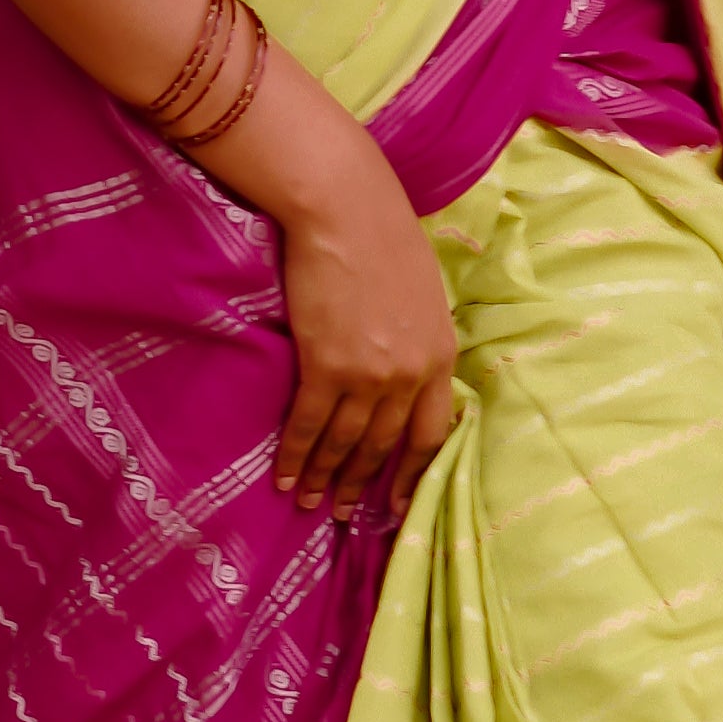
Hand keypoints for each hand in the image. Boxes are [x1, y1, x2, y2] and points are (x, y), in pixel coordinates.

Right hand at [265, 150, 460, 521]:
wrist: (344, 207)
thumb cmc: (381, 236)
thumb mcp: (421, 293)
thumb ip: (416, 338)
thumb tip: (400, 370)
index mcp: (439, 354)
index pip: (430, 434)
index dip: (411, 474)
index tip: (395, 505)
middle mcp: (410, 374)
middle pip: (384, 446)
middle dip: (360, 484)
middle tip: (341, 513)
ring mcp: (370, 373)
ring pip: (346, 444)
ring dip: (324, 478)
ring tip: (307, 502)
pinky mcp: (326, 365)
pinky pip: (310, 426)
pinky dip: (294, 455)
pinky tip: (283, 476)